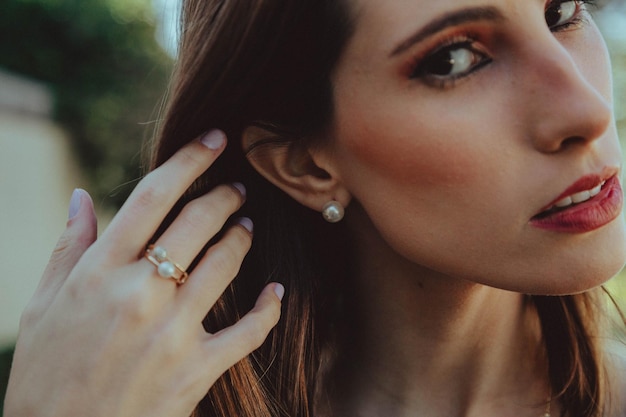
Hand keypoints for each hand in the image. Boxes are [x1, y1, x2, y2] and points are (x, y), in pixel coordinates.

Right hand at [3, 130, 283, 416]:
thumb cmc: (46, 372)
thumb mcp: (42, 305)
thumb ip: (68, 247)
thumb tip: (84, 196)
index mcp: (99, 272)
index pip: (153, 196)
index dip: (189, 161)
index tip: (215, 140)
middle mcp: (139, 294)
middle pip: (197, 223)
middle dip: (224, 197)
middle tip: (237, 189)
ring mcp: (173, 332)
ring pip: (225, 264)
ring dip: (242, 238)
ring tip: (247, 226)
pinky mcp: (197, 370)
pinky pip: (247, 330)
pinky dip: (268, 308)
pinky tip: (277, 291)